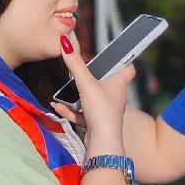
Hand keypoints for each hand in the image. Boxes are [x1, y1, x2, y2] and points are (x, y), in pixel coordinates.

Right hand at [57, 34, 134, 150]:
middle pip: (106, 82)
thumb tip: (65, 43)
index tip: (115, 55)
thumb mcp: (86, 83)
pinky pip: (81, 113)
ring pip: (91, 98)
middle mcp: (114, 96)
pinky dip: (69, 110)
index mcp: (118, 83)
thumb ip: (75, 64)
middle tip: (79, 70)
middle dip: (91, 77)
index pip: (128, 68)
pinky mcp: (95, 122)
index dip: (124, 60)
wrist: (102, 141)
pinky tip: (57, 106)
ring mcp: (105, 110)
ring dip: (76, 95)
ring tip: (62, 91)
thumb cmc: (101, 110)